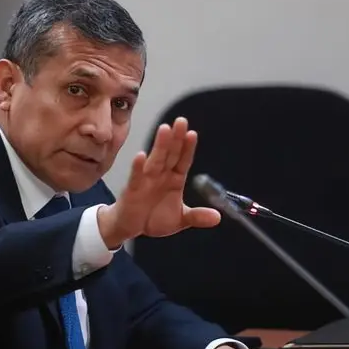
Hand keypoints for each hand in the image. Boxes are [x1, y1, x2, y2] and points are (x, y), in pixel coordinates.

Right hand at [97, 117, 220, 247]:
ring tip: (165, 130)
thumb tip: (218, 218)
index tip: (193, 134)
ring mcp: (146, 180)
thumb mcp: (180, 220)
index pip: (183, 161)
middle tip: (181, 121)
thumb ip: (197, 217)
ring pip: (155, 160)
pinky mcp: (132, 189)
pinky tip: (141, 156)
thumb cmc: (153, 218)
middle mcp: (161, 175)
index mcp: (174, 180)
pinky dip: (138, 167)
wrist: (130, 227)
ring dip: (160, 145)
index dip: (188, 148)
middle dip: (176, 138)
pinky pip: (136, 177)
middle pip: (170, 154)